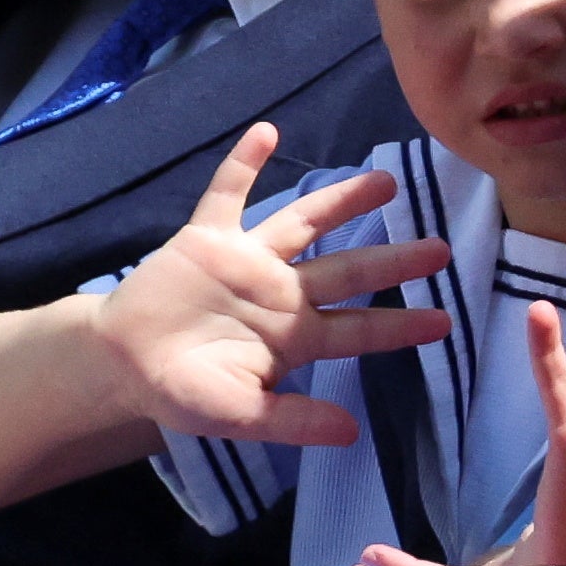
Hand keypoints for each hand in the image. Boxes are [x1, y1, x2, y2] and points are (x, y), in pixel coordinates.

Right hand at [88, 124, 454, 447]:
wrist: (122, 365)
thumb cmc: (183, 393)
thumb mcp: (240, 416)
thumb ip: (292, 421)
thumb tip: (351, 433)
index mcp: (294, 337)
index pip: (357, 330)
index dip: (399, 326)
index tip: (444, 321)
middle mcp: (281, 292)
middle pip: (348, 271)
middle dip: (393, 261)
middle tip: (440, 248)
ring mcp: (247, 261)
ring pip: (302, 222)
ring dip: (340, 200)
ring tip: (384, 180)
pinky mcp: (206, 239)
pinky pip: (227, 194)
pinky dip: (243, 164)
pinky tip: (265, 132)